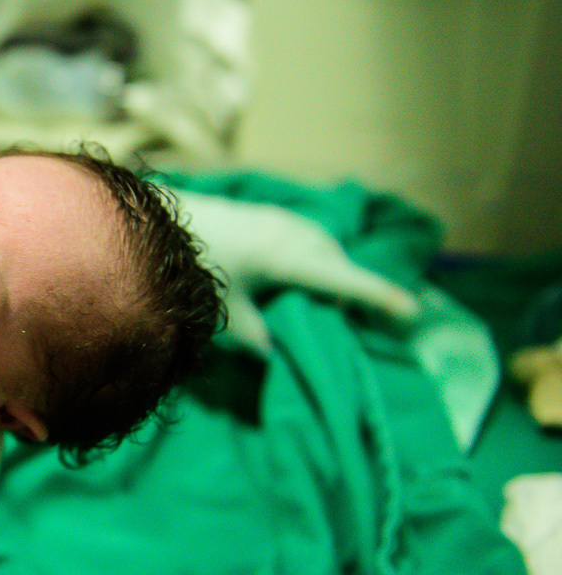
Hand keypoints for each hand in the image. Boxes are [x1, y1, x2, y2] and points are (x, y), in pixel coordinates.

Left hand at [175, 190, 419, 355]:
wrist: (162, 219)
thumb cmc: (192, 266)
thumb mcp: (224, 311)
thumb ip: (257, 338)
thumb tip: (280, 357)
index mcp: (285, 256)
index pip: (343, 280)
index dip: (378, 297)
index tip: (412, 312)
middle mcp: (292, 232)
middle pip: (339, 265)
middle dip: (354, 292)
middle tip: (365, 324)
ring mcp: (283, 220)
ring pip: (326, 250)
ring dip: (334, 274)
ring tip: (329, 305)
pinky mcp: (272, 216)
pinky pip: (311, 240)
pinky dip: (318, 261)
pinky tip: (303, 279)